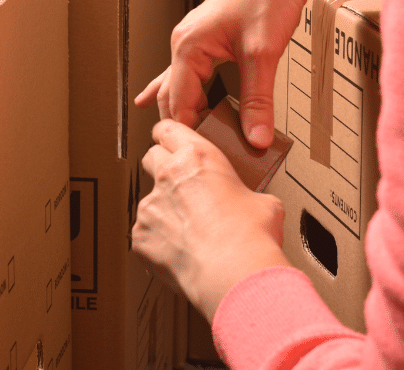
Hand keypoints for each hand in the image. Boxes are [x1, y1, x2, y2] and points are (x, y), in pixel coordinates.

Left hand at [131, 119, 290, 323]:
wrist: (234, 274)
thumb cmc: (251, 236)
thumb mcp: (263, 201)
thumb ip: (245, 194)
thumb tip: (251, 203)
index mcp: (198, 158)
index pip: (170, 129)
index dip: (171, 135)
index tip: (174, 141)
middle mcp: (168, 176)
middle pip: (151, 156)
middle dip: (162, 165)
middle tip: (181, 181)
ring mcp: (150, 207)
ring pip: (149, 199)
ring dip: (164, 209)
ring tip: (189, 230)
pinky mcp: (140, 238)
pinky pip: (145, 233)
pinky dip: (159, 240)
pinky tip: (182, 251)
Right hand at [135, 0, 395, 147]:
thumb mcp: (262, 54)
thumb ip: (258, 100)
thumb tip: (255, 137)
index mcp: (188, 45)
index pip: (178, 103)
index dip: (189, 134)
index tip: (200, 159)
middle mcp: (185, 41)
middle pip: (174, 97)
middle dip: (184, 127)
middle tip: (196, 157)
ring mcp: (197, 39)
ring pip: (180, 85)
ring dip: (184, 111)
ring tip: (181, 141)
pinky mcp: (212, 38)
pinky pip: (190, 72)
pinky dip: (184, 91)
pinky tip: (157, 97)